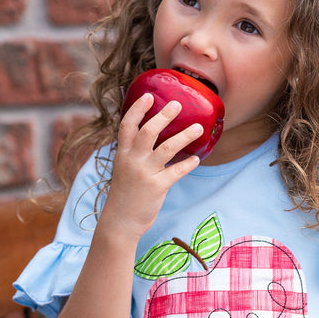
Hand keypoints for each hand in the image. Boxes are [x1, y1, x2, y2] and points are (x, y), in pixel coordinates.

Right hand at [101, 94, 204, 239]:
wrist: (120, 221)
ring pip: (167, 148)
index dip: (138, 109)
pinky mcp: (157, 187)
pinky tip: (197, 160)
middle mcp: (132, 160)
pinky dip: (188, 164)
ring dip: (184, 136)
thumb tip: (152, 141)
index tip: (149, 96)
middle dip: (164, 116)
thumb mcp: (124, 170)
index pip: (127, 125)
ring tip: (198, 128)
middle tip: (177, 104)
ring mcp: (145, 173)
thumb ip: (134, 154)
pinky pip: (177, 171)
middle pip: (148, 131)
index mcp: (122, 154)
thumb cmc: (125, 195)